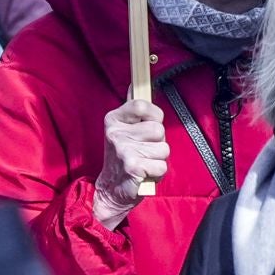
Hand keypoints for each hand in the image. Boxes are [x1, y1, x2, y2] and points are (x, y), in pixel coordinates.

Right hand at [92, 100, 168, 229]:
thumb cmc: (122, 157)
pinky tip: (144, 174)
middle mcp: (116, 133)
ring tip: (143, 162)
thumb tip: (135, 82)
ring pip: (163, 149)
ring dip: (158, 159)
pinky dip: (157, 173)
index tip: (151, 123)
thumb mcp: (121, 129)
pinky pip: (162, 166)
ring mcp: (124, 150)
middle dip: (157, 142)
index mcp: (114, 119)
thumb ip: (131, 109)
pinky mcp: (133, 168)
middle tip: (143, 150)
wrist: (110, 191)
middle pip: (158, 129)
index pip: (143, 105)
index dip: (154, 115)